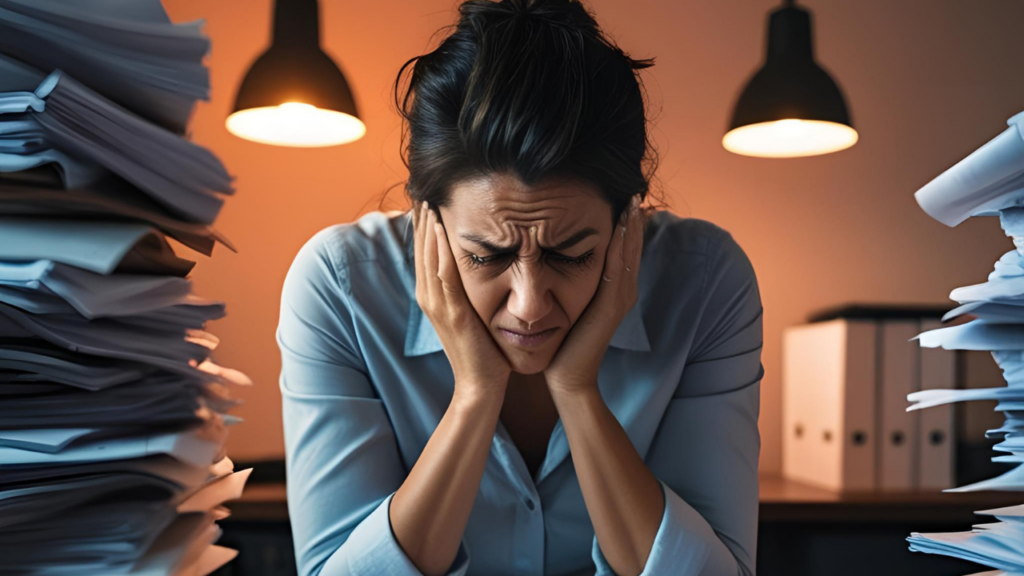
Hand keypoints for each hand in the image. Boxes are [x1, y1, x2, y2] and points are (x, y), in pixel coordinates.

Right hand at [412, 200, 511, 399]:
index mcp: (431, 297)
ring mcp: (438, 305)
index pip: (425, 253)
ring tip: (430, 200)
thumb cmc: (481, 351)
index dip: (425, 227)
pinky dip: (441, 249)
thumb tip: (474, 269)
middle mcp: (428, 298)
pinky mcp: (453, 312)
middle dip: (423, 220)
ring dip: (429, 228)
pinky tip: (443, 228)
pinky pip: (444, 274)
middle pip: (422, 250)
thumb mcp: (469, 314)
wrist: (481, 385)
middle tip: (424, 190)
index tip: (429, 200)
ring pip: (429, 257)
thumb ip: (465, 292)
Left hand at [544, 194, 649, 396]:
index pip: (622, 249)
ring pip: (629, 255)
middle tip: (633, 190)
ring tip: (632, 201)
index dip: (625, 225)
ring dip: (631, 227)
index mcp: (613, 289)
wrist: (567, 377)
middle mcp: (622, 291)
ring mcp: (619, 299)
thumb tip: (557, 258)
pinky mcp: (611, 307)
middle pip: (631, 247)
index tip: (622, 198)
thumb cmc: (564, 343)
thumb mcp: (569, 304)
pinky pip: (618, 270)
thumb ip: (571, 282)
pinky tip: (621, 228)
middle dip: (632, 219)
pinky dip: (622, 247)